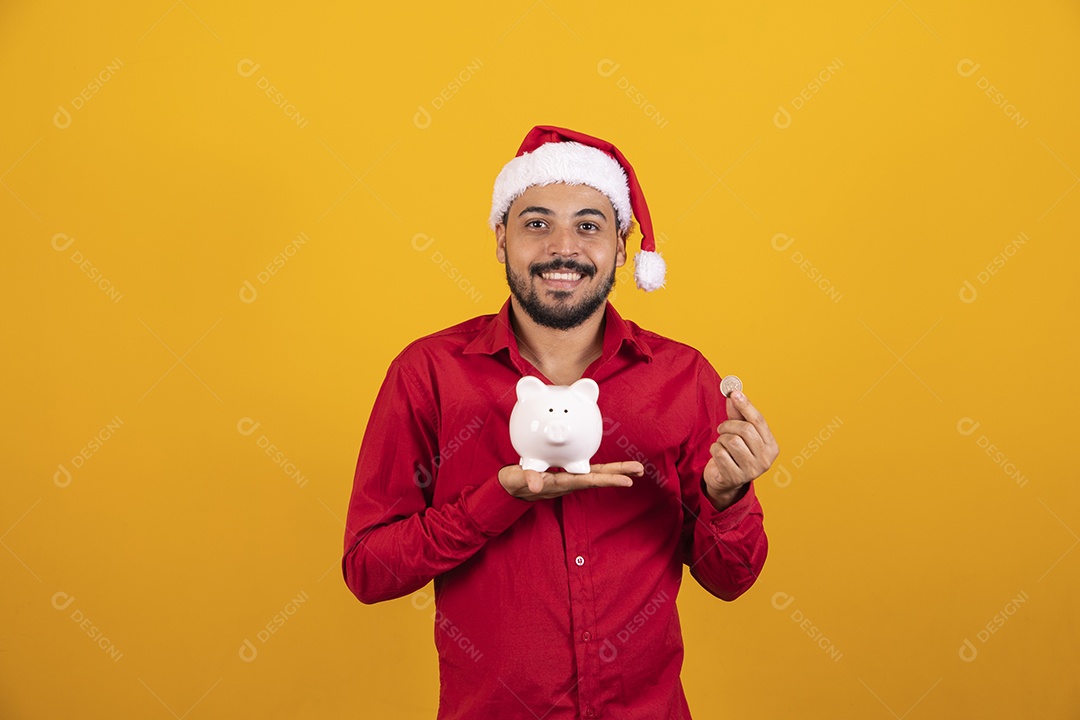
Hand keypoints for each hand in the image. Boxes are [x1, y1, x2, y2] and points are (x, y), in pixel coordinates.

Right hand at [499, 461, 643, 500]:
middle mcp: (569, 482)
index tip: (626, 481)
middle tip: (640, 470)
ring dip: (616, 471)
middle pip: (598, 477)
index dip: (607, 481)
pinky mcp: (566, 474)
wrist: (511, 487)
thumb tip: (537, 484)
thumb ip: (527, 479)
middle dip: (619, 474)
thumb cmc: (514, 483)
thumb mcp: (517, 480)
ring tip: (636, 469)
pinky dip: (604, 468)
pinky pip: (589, 470)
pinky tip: (614, 466)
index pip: (588, 481)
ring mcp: (569, 479)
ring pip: (596, 474)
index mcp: (560, 483)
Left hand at [704, 390, 778, 508]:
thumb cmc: (735, 454)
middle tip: (722, 428)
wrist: (725, 481)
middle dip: (728, 425)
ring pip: (731, 441)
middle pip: (745, 430)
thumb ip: (738, 415)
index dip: (746, 405)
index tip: (734, 393)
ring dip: (721, 439)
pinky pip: (719, 453)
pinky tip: (718, 456)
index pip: (759, 421)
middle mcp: (766, 460)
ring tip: (722, 445)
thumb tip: (734, 395)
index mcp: (772, 446)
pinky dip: (714, 450)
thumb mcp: (739, 433)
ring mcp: (751, 471)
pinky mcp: (735, 477)